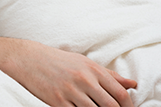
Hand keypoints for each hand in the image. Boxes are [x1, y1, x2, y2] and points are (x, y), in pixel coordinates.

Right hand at [0, 38, 136, 106]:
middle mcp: (84, 80)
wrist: (28, 59)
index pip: (120, 94)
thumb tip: (132, 84)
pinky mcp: (58, 102)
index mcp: (93, 70)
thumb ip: (109, 75)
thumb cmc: (58, 60)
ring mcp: (71, 92)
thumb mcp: (84, 62)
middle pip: (111, 106)